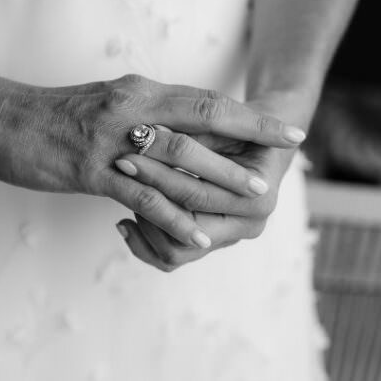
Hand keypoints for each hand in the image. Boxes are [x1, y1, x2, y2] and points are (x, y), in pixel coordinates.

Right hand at [0, 70, 304, 249]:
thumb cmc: (46, 116)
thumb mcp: (103, 104)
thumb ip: (139, 115)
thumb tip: (171, 131)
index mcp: (138, 91)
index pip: (204, 99)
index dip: (247, 113)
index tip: (282, 125)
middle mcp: (132, 107)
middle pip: (204, 117)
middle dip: (251, 134)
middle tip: (289, 149)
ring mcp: (113, 139)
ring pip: (179, 157)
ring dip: (222, 177)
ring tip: (257, 194)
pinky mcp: (92, 169)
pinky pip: (142, 196)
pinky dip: (175, 216)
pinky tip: (199, 234)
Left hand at [114, 94, 308, 271]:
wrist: (259, 145)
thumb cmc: (243, 126)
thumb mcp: (226, 122)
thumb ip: (197, 133)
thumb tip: (152, 132)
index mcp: (259, 197)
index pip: (199, 194)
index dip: (163, 172)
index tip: (135, 146)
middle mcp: (249, 226)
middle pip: (186, 223)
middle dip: (150, 192)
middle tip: (121, 163)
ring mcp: (228, 239)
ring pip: (176, 250)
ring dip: (146, 222)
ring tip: (124, 191)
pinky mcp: (208, 245)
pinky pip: (170, 258)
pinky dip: (144, 244)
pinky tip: (123, 222)